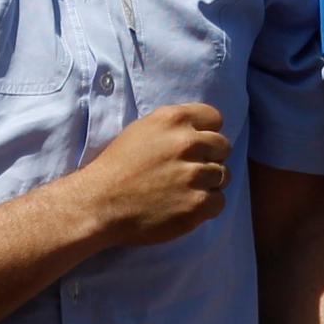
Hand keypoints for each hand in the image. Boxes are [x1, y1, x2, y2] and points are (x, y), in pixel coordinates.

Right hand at [84, 102, 230, 245]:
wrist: (99, 203)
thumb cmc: (118, 166)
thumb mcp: (143, 130)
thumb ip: (175, 127)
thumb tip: (201, 133)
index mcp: (173, 119)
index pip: (215, 117)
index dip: (207, 132)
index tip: (196, 145)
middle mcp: (188, 143)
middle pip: (223, 146)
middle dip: (210, 157)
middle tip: (188, 170)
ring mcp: (194, 175)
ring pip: (224, 175)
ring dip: (208, 183)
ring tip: (184, 190)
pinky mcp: (197, 205)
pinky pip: (219, 202)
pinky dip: (206, 206)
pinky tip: (184, 205)